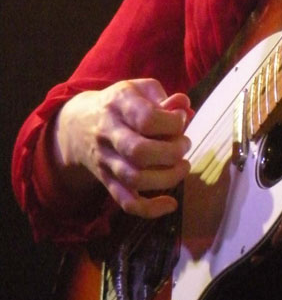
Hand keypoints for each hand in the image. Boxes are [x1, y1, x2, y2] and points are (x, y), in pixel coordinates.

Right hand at [54, 78, 192, 217]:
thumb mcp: (139, 90)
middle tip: (184, 144)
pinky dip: (150, 209)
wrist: (78, 125)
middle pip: (139, 152)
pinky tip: (170, 204)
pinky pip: (126, 202)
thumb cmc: (121, 104)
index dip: (171, 122)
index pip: (146, 118)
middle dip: (171, 152)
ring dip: (167, 178)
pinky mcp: (107, 181)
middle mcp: (109, 133)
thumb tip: (184, 106)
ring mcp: (106, 160)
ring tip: (183, 166)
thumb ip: (164, 98)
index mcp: (119, 103)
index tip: (181, 120)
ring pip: (134, 179)